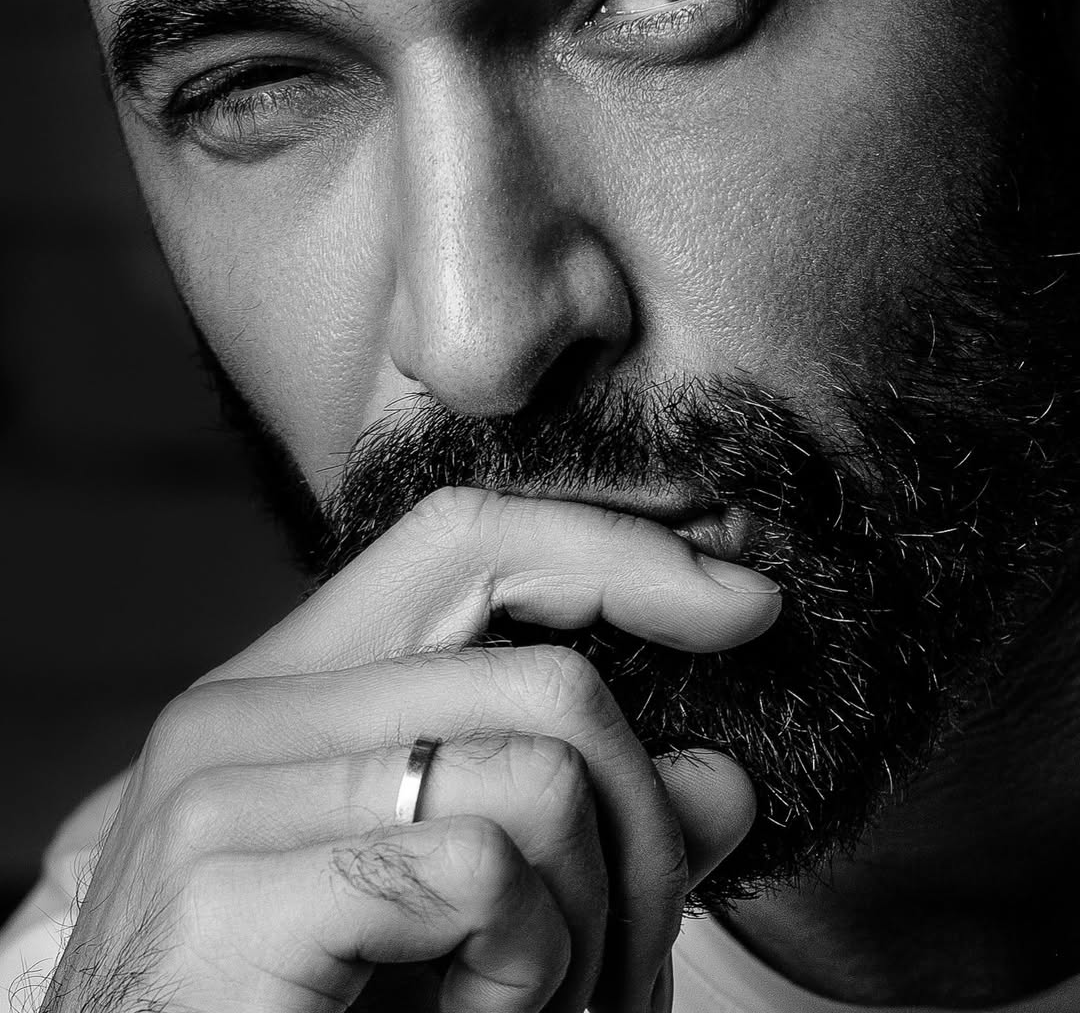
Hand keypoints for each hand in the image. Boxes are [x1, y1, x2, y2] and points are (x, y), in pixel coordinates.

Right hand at [43, 489, 779, 1012]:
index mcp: (285, 691)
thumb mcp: (459, 910)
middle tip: (639, 950)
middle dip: (643, 823)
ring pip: (538, 775)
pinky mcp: (225, 889)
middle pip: (545, 676)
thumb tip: (727, 781)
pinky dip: (521, 970)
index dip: (614, 552)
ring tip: (527, 1003)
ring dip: (585, 925)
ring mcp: (220, 793)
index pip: (467, 543)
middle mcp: (237, 714)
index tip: (745, 603)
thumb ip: (582, 829)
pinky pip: (478, 871)